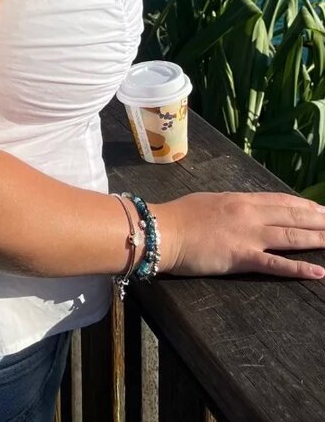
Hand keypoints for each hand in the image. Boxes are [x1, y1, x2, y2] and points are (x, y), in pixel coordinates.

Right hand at [153, 191, 324, 279]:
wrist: (163, 229)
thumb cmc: (179, 216)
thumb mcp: (210, 201)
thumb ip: (230, 205)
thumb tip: (243, 208)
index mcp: (241, 199)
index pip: (280, 200)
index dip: (304, 206)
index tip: (321, 210)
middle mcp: (249, 214)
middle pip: (292, 216)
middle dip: (319, 220)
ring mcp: (247, 235)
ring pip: (291, 236)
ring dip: (317, 239)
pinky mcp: (241, 257)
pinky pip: (275, 264)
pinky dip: (299, 268)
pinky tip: (318, 272)